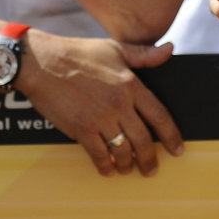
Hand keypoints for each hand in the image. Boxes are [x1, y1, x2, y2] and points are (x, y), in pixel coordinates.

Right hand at [15, 31, 183, 176]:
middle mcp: (119, 104)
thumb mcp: (114, 48)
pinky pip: (99, 155)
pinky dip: (106, 166)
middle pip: (143, 140)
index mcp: (130, 84)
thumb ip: (144, 54)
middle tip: (151, 170)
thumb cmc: (77, 53)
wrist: (41, 63)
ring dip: (128, 164)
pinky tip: (108, 169)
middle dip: (149, 159)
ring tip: (128, 169)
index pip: (159, 115)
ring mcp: (100, 119)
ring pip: (123, 151)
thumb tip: (169, 50)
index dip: (171, 136)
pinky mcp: (81, 130)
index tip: (177, 149)